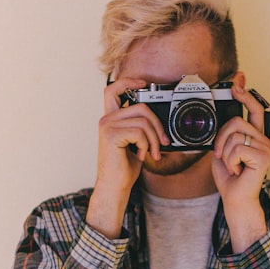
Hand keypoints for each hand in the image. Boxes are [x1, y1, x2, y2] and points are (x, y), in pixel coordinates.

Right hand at [86, 78, 168, 238]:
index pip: (113, 90)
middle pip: (140, 106)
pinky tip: (141, 155)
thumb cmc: (124, 168)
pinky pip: (140, 132)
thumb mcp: (135, 143)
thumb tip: (160, 121)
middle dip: (157, 124)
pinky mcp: (111, 135)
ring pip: (143, 120)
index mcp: (110, 119)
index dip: (128, 81)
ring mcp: (107, 126)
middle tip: (163, 141)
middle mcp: (106, 119)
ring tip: (152, 153)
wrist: (115, 186)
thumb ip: (141, 128)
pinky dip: (146, 145)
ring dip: (154, 138)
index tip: (144, 83)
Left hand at [211, 81, 269, 250]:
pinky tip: (238, 171)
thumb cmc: (230, 176)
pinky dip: (230, 161)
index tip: (237, 81)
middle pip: (236, 122)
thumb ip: (224, 134)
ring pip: (234, 135)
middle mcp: (263, 139)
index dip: (245, 94)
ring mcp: (265, 147)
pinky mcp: (263, 156)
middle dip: (221, 138)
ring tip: (233, 166)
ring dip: (225, 153)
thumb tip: (221, 119)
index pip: (254, 109)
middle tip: (222, 155)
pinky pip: (236, 148)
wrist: (235, 198)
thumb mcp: (222, 150)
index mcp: (255, 136)